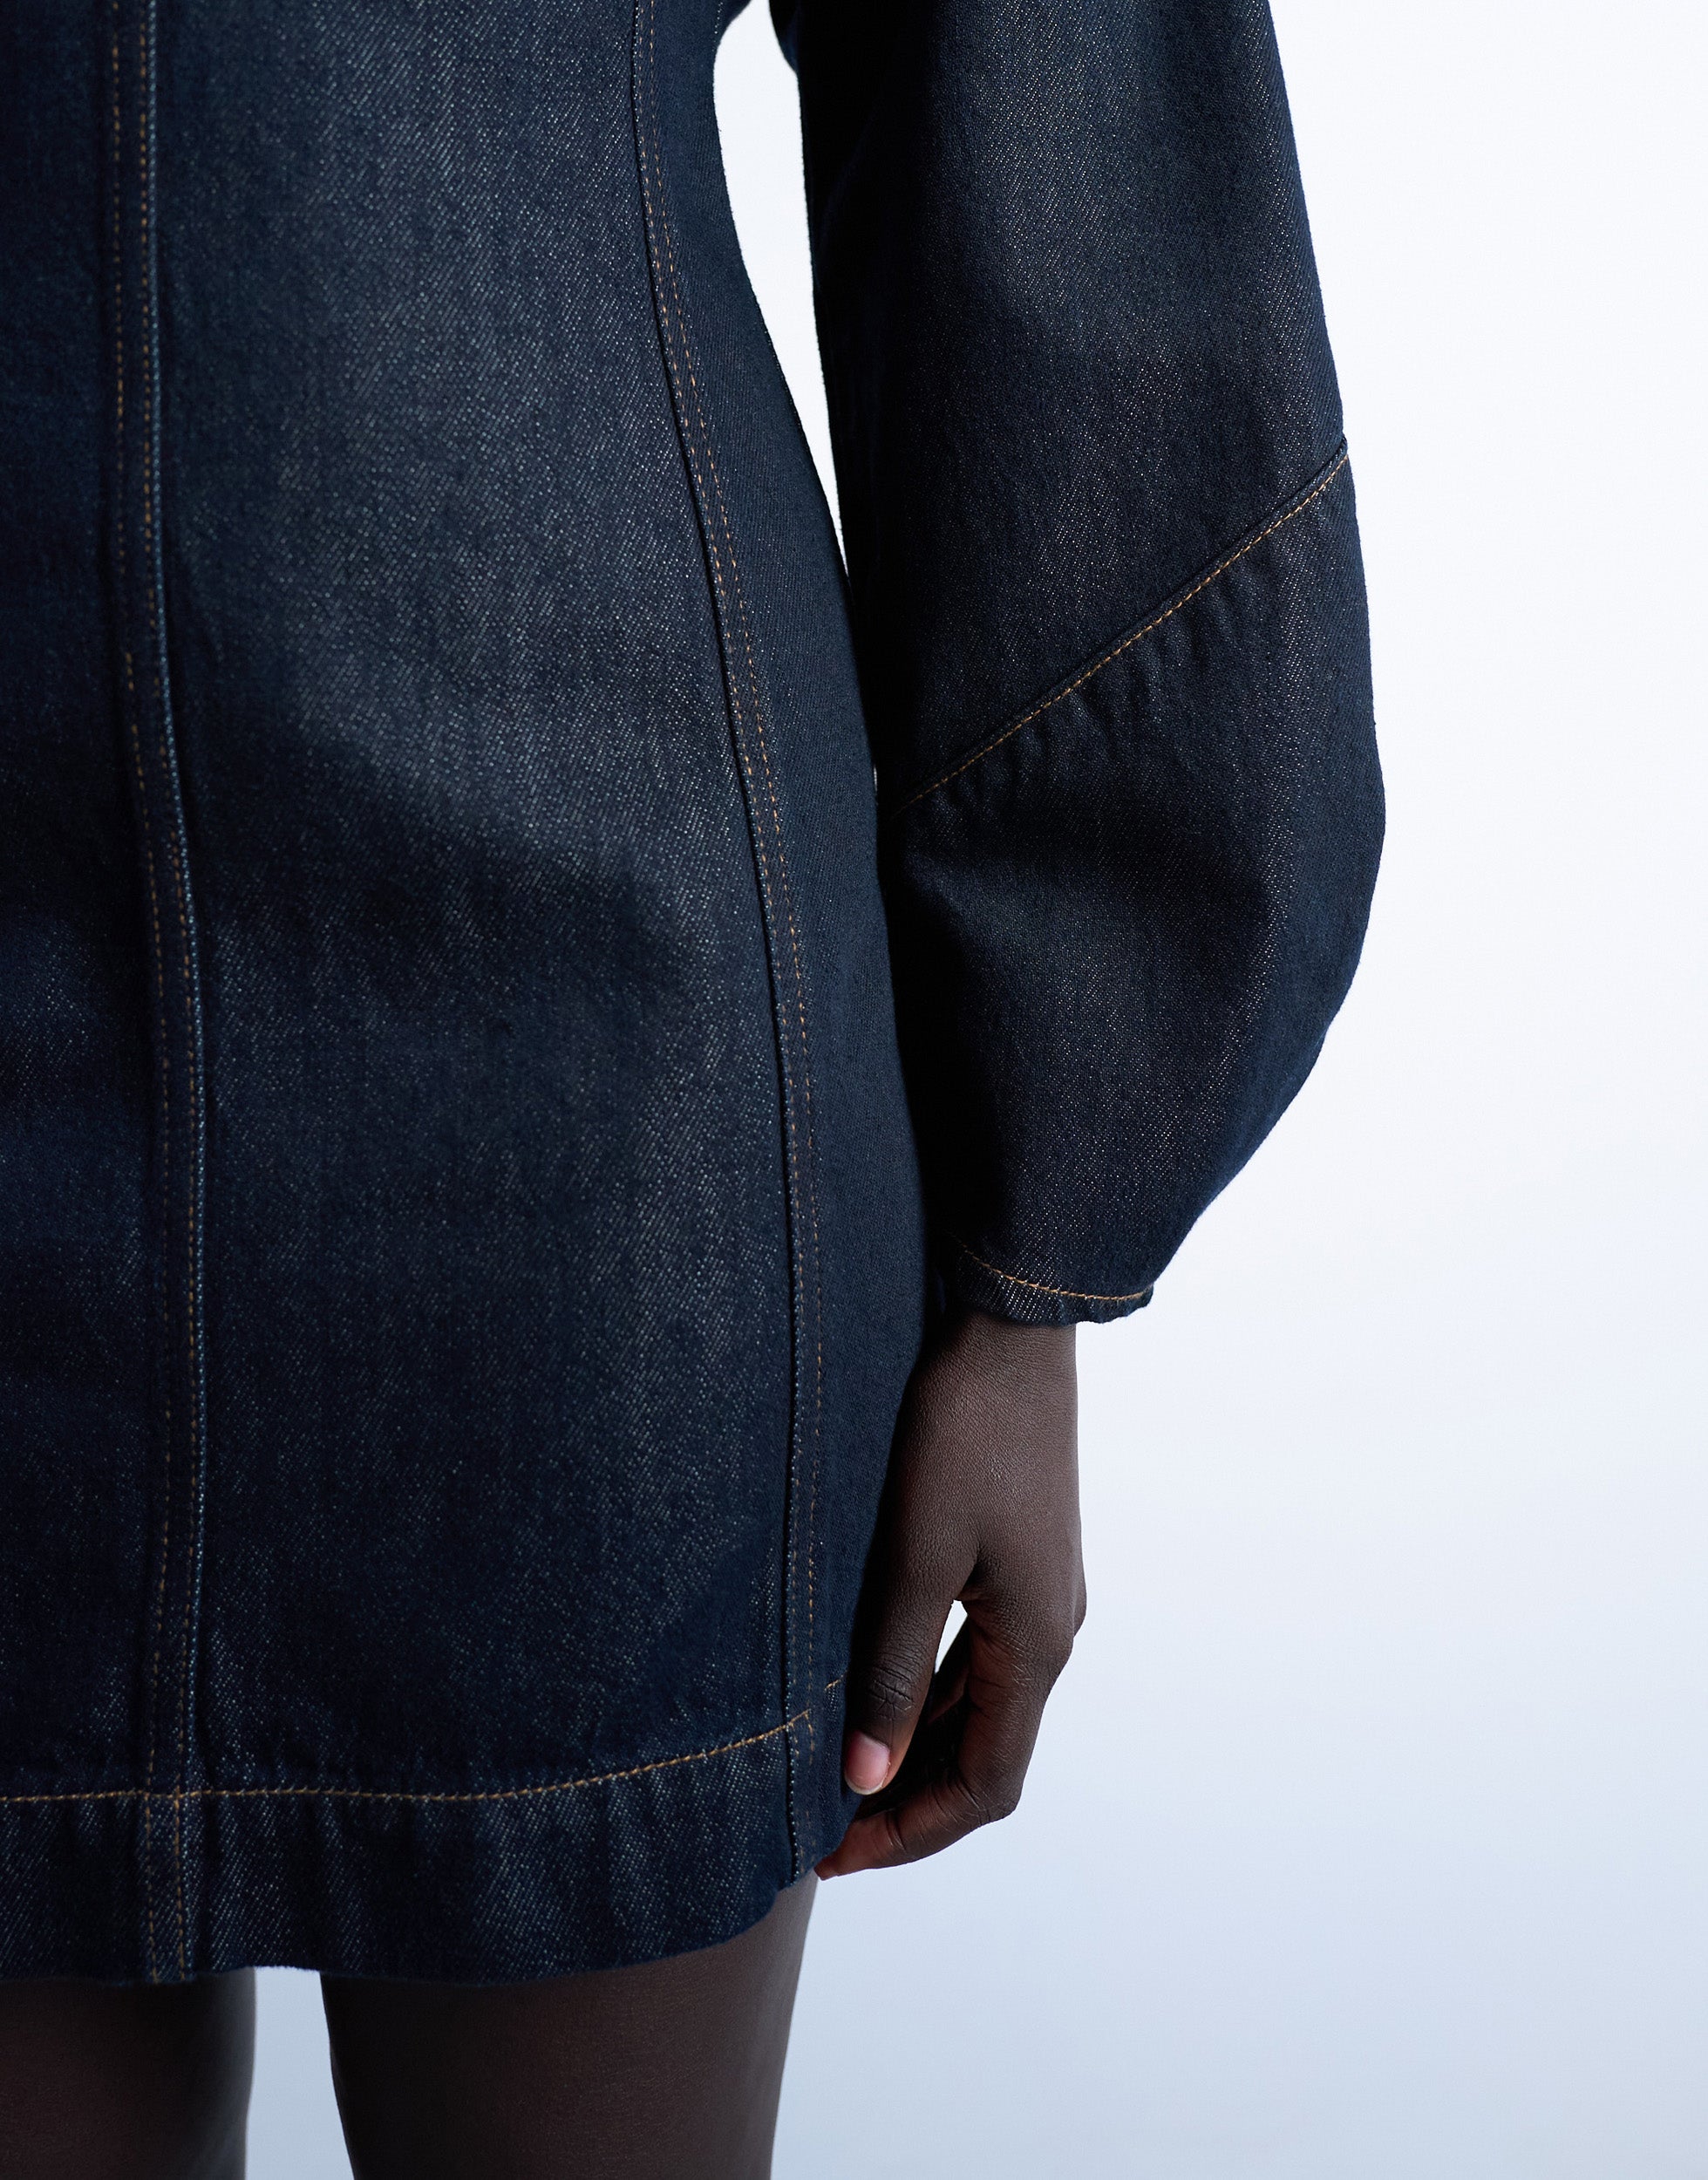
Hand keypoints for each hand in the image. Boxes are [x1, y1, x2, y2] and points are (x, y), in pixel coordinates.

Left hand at [817, 1307, 1082, 1876]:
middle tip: (820, 1825)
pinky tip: (874, 1689)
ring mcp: (1039, 1592)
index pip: (985, 1786)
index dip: (910, 1832)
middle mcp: (1049, 1630)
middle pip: (987, 1754)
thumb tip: (866, 1780)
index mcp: (1036, 1643)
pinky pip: (977, 1655)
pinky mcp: (1018, 1557)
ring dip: (917, 1747)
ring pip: (981, 1705)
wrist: (1008, 1327)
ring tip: (837, 1769)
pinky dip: (928, 1692)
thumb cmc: (961, 1429)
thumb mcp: (914, 1556)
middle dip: (908, 1801)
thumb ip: (891, 1672)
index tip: (833, 1853)